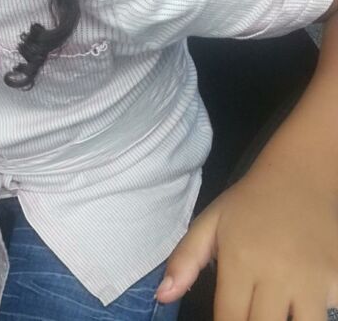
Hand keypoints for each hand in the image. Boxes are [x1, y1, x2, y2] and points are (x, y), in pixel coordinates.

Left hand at [156, 165, 337, 319]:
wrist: (299, 176)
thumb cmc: (249, 203)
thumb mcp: (210, 222)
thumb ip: (185, 260)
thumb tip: (162, 297)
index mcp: (241, 260)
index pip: (230, 320)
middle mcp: (278, 273)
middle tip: (249, 314)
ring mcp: (314, 279)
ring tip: (277, 311)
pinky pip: (331, 311)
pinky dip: (320, 312)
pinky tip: (308, 303)